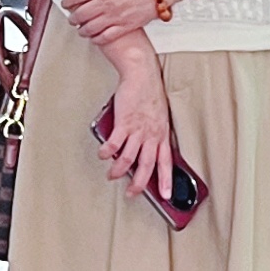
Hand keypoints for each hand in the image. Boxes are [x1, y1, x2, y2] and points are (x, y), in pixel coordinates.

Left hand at [57, 0, 156, 46]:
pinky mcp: (126, 26)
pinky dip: (97, 39)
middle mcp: (106, 2)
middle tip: (71, 18)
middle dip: (72, 18)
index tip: (64, 2)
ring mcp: (115, 15)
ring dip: (82, 30)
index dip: (66, 1)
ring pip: (90, 28)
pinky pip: (106, 37)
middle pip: (80, 14)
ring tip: (80, 29)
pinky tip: (94, 38)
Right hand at [96, 52, 177, 198]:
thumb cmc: (149, 93)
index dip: (166, 181)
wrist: (142, 74)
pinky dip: (107, 152)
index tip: (166, 196)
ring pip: (129, 159)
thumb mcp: (159, 117)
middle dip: (139, 184)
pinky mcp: (124, 122)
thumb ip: (153, 134)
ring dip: (119, 171)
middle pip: (147, 166)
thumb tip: (143, 149)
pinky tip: (103, 155)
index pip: (166, 163)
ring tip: (112, 176)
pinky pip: (115, 143)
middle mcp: (152, 135)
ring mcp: (138, 129)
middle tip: (132, 193)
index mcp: (162, 134)